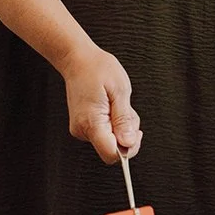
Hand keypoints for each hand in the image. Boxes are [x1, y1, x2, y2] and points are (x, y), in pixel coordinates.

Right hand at [60, 44, 141, 164]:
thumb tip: (128, 143)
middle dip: (126, 134)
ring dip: (120, 126)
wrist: (79, 60)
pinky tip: (112, 106)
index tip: (136, 132)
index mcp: (91, 122)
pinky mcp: (82, 125)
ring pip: (108, 141)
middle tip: (128, 110)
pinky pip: (103, 133)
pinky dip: (112, 123)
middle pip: (111, 149)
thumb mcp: (120, 90)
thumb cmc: (99, 70)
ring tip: (118, 103)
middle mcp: (82, 130)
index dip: (127, 149)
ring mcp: (80, 129)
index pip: (111, 154)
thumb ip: (124, 119)